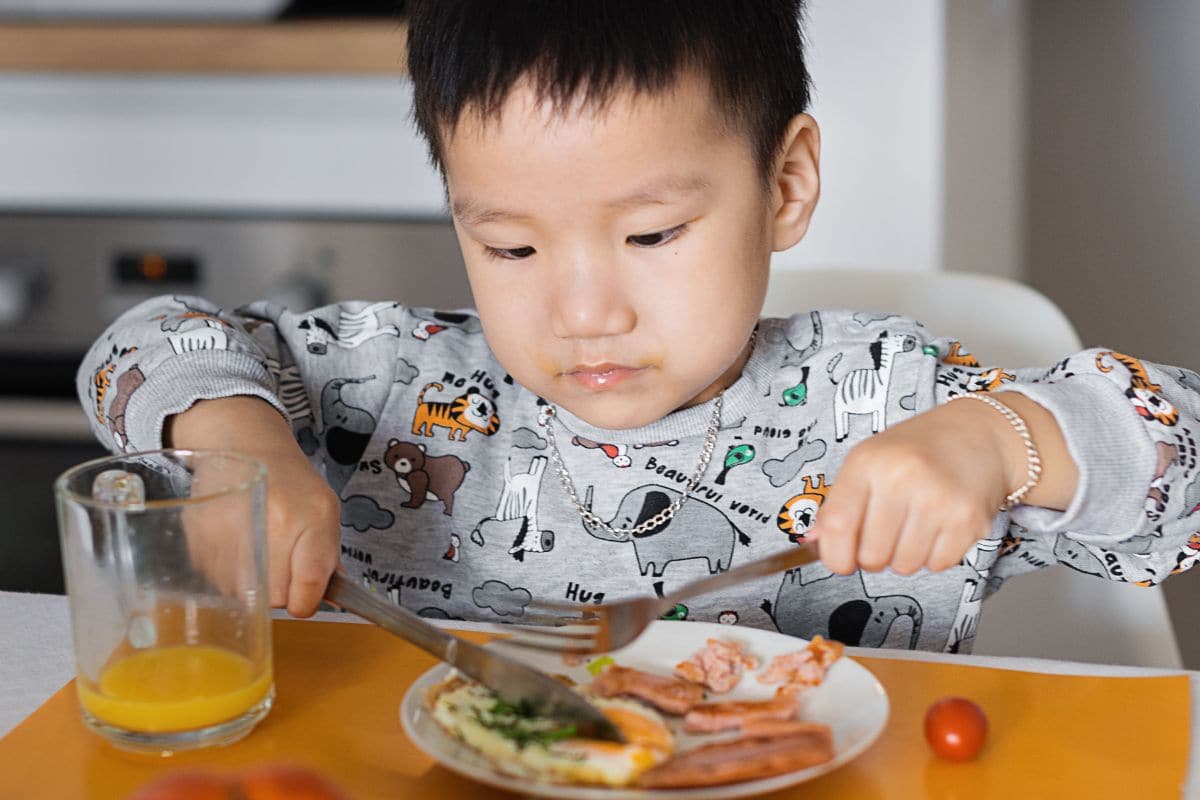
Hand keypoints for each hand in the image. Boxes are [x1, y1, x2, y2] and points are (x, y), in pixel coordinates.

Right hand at [167, 396, 339, 616]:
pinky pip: (218, 582)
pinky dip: (228, 571)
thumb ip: (329, 557)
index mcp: (307, 521)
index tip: (305, 595)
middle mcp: (268, 528)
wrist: (245, 447)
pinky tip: (237, 543)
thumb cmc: (290, 482)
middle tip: (282, 556)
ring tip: (259, 544)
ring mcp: (229, 535)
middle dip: (283, 587)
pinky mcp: (199, 540)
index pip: (308, 590)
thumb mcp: (325, 510)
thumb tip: (327, 598)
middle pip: (276, 598)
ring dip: (253, 581)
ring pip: (244, 595)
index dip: (307, 600)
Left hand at [809, 392, 1076, 574]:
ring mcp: (937, 499)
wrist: (980, 434)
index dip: (834, 555)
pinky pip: (937, 565)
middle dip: (874, 557)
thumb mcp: (869, 461)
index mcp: (867, 462)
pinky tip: (939, 527)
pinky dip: (935, 556)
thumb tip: (813, 541)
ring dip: (906, 556)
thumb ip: (839, 502)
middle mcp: (901, 478)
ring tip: (915, 525)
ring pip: (904, 566)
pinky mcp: (968, 519)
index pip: (837, 525)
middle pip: (871, 555)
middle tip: (885, 535)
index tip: (841, 561)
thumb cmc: (917, 450)